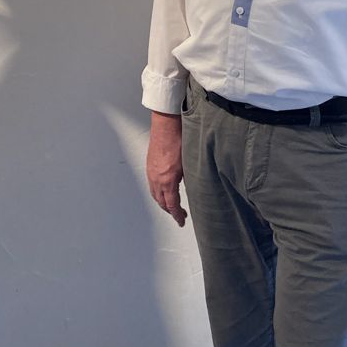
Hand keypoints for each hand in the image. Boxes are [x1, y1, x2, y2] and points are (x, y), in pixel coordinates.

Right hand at [146, 111, 186, 225]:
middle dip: (170, 210)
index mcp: (167, 181)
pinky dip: (158, 192)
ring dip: (163, 202)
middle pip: (161, 202)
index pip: (172, 205)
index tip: (181, 221)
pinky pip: (152, 184)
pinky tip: (164, 189)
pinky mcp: (150, 165)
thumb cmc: (179, 140)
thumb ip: (191, 179)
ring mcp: (151, 172)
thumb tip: (196, 189)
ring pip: (155, 194)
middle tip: (179, 215)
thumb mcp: (190, 163)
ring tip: (172, 204)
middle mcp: (156, 179)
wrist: (166, 124)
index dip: (177, 215)